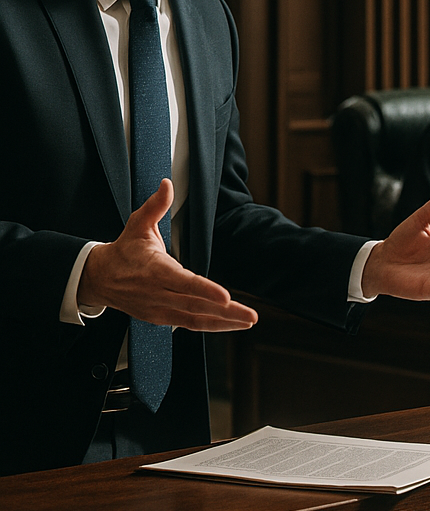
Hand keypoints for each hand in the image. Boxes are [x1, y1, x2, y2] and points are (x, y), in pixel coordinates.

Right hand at [79, 180, 257, 331]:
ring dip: (223, 322)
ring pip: (195, 319)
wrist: (98, 278)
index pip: (184, 282)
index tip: (226, 297)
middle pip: (196, 305)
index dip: (206, 291)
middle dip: (226, 312)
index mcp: (155, 270)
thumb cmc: (123, 251)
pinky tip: (230, 324)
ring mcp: (160, 309)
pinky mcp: (161, 318)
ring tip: (247, 321)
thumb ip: (155, 205)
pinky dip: (211, 326)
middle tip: (250, 316)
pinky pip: (189, 324)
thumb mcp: (137, 224)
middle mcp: (158, 293)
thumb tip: (167, 185)